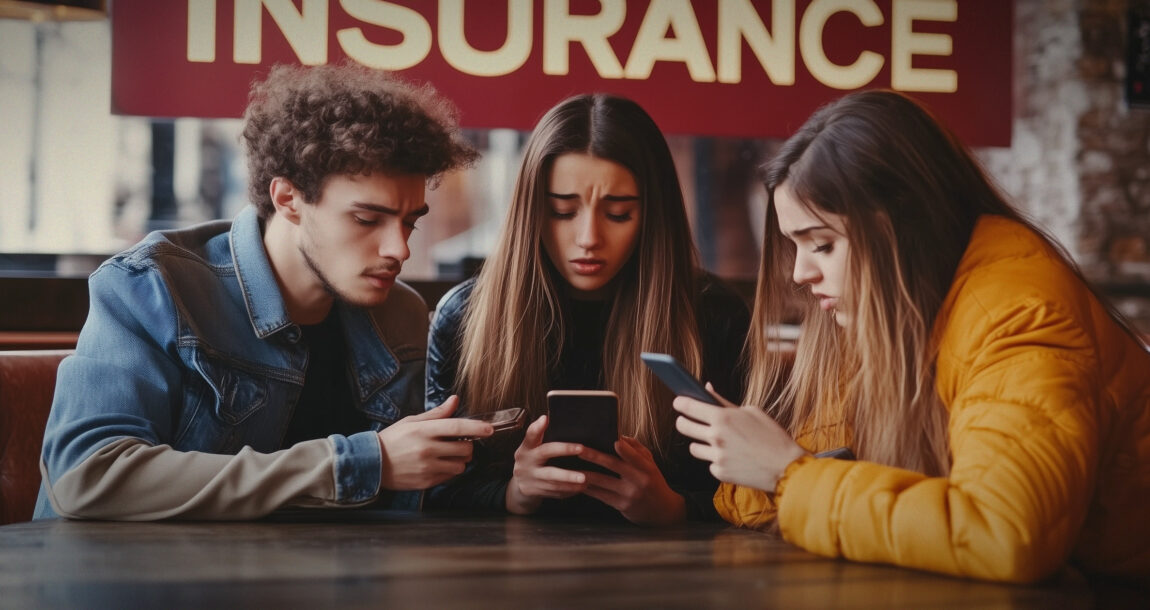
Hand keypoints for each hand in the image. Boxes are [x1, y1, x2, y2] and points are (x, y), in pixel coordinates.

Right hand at [376, 396, 493, 490]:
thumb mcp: (412, 422)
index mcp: (424, 430)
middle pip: (464, 448)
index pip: (457, 427)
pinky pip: (450, 476)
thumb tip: (455, 400)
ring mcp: (427, 467)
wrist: (372, 464)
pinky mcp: (426, 482)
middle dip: (467, 445)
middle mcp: (427, 449)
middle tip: (460, 443)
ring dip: (460, 460)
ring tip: (448, 455)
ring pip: (460, 465)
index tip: (489, 429)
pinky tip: (438, 465)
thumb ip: (436, 414)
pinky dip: (450, 471)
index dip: (476, 427)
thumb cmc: (393, 440)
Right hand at [505, 415, 587, 514]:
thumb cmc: (532, 460)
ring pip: (552, 480)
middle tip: (581, 451)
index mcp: (525, 449)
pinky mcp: (535, 492)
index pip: (530, 436)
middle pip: (544, 457)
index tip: (546, 418)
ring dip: (570, 479)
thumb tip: (546, 417)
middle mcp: (525, 463)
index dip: (537, 428)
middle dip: (564, 453)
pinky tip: (580, 487)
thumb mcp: (531, 447)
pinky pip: (554, 492)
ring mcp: (529, 479)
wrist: (519, 485)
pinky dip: (568, 490)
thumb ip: (538, 435)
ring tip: (586, 478)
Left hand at [577, 437, 685, 526]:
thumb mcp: (651, 464)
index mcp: (647, 468)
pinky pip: (601, 495)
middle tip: (579, 449)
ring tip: (570, 467)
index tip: (613, 439)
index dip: (625, 449)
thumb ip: (637, 449)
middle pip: (614, 465)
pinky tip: (576, 482)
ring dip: (585, 474)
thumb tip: (620, 436)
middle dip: (595, 456)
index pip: (635, 456)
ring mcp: (629, 494)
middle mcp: (639, 481)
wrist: (662, 511)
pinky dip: (588, 488)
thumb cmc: (654, 482)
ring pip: (603, 482)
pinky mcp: (621, 506)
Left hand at [673, 383, 807, 492]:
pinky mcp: (720, 473)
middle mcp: (716, 437)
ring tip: (715, 441)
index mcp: (723, 418)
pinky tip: (731, 457)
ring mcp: (717, 457)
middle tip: (686, 420)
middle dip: (683, 422)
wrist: (786, 467)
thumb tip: (706, 389)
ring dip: (700, 443)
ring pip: (693, 448)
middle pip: (683, 427)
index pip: (689, 407)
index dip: (680, 403)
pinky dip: (717, 460)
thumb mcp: (751, 412)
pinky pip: (710, 463)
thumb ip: (724, 402)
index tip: (678, 402)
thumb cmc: (772, 436)